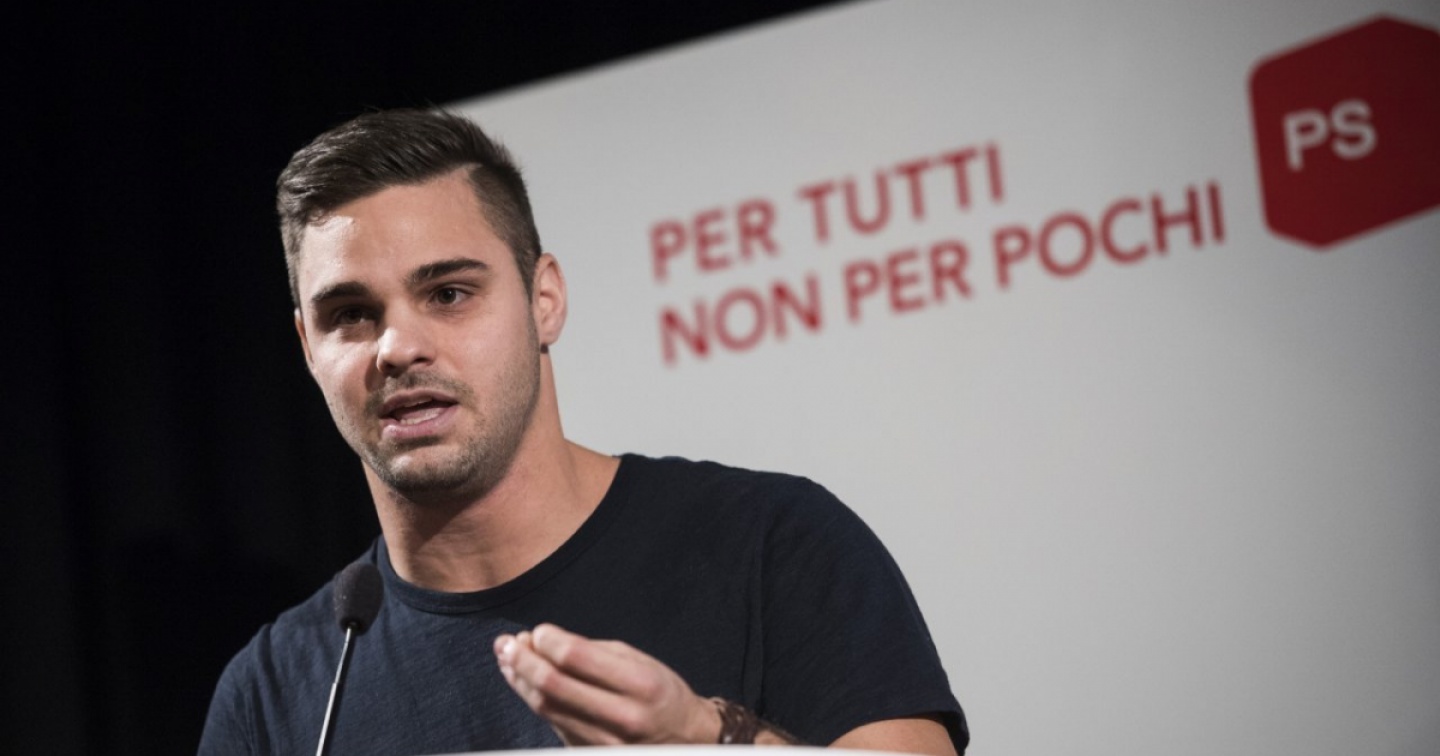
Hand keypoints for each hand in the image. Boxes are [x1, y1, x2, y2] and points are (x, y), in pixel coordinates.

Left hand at [493, 623, 720, 745]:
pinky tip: (521, 679)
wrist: (684, 738)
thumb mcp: (637, 661)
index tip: (536, 631)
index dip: (546, 640)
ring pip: (546, 707)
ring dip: (519, 679)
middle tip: (505, 643)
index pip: (576, 657)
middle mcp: (624, 717)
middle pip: (554, 685)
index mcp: (641, 684)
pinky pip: (551, 722)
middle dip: (523, 659)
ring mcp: (606, 741)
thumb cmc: (659, 692)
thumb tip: (539, 640)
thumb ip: (590, 651)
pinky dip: (530, 697)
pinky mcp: (590, 752)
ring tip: (507, 657)